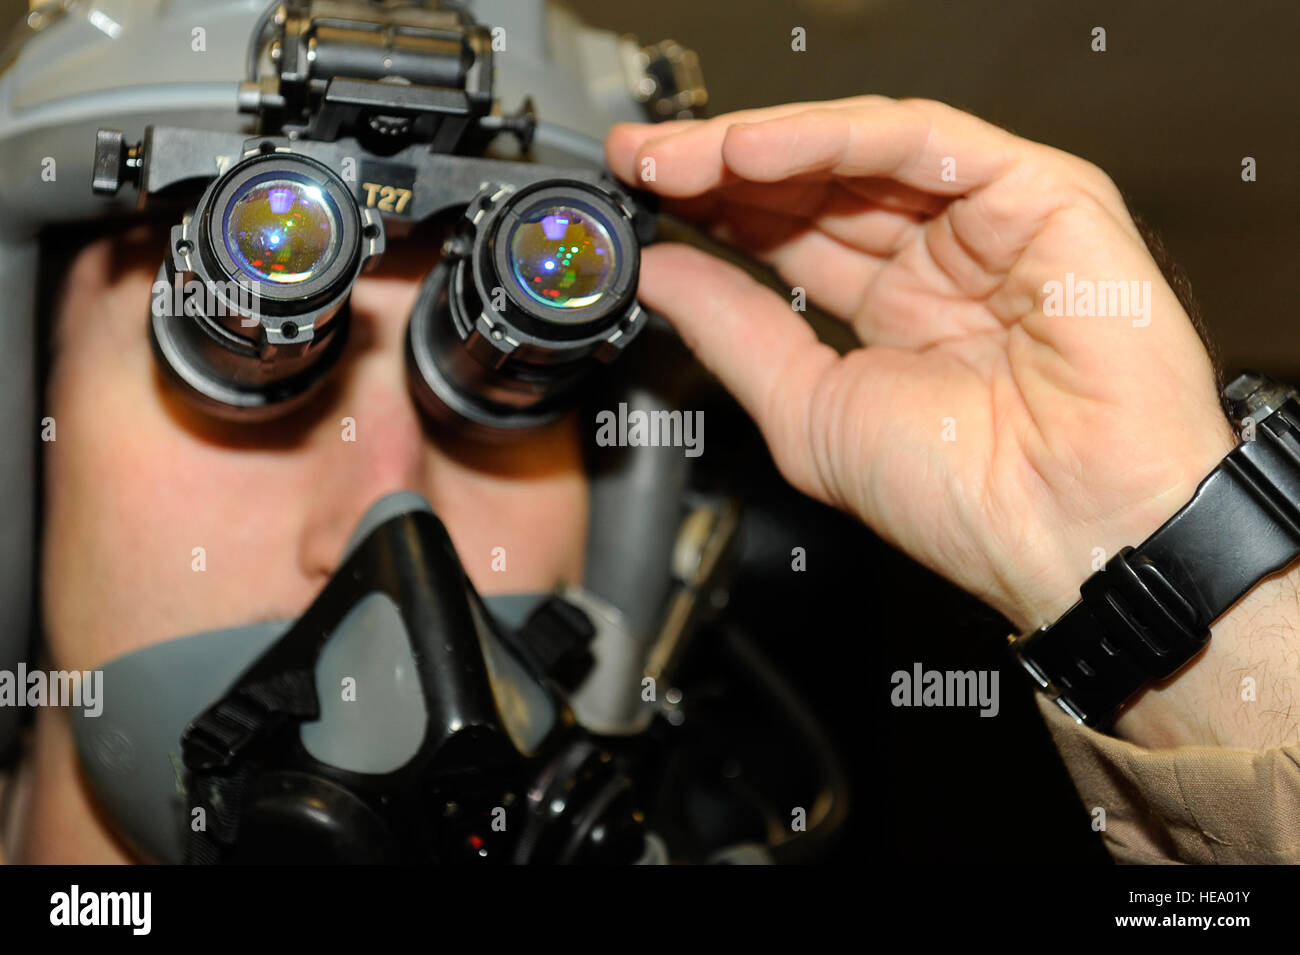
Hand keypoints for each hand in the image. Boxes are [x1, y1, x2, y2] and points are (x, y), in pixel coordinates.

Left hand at [606, 97, 1299, 749]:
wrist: (1071, 535)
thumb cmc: (970, 499)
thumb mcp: (809, 411)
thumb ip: (737, 332)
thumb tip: (666, 275)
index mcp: (896, 313)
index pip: (791, 234)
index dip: (714, 209)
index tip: (640, 202)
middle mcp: (942, 260)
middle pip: (816, 182)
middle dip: (719, 169)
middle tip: (640, 165)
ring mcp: (992, 223)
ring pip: (862, 148)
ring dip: (759, 146)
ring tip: (673, 159)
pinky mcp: (1043, 194)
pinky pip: (924, 141)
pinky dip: (834, 138)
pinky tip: (750, 153)